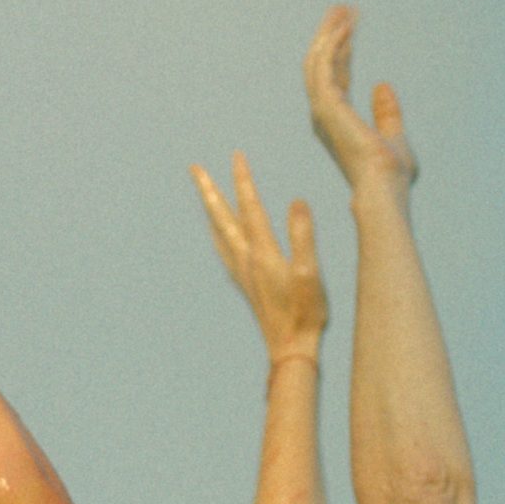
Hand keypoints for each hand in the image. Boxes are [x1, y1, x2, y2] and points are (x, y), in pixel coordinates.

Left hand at [190, 151, 324, 362]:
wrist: (290, 347)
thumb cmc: (305, 312)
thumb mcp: (310, 272)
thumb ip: (302, 236)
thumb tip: (297, 202)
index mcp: (262, 253)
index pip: (250, 207)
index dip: (243, 180)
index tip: (236, 156)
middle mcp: (246, 259)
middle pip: (223, 216)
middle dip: (209, 189)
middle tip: (194, 168)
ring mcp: (242, 272)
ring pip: (219, 231)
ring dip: (210, 208)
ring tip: (202, 192)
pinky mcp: (244, 283)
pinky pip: (223, 249)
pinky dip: (217, 233)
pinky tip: (217, 233)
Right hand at [304, 5, 415, 191]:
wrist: (386, 183)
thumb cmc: (392, 172)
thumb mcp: (393, 135)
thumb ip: (387, 112)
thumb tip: (382, 85)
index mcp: (336, 124)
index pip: (336, 79)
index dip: (343, 52)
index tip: (352, 28)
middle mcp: (323, 116)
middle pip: (321, 66)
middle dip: (330, 36)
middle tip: (342, 9)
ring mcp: (322, 110)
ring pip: (317, 62)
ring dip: (330, 33)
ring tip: (344, 9)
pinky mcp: (326, 104)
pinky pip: (323, 65)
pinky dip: (332, 43)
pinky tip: (346, 25)